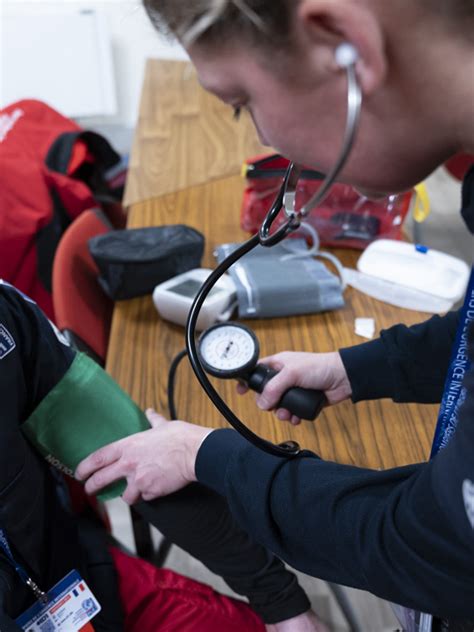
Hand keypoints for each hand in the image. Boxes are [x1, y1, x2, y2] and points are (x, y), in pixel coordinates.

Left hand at [75, 410, 212, 504]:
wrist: (195, 453)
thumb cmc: (180, 438)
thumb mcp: (163, 426)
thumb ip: (153, 421)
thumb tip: (151, 412)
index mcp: (128, 446)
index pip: (98, 458)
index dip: (85, 467)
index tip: (80, 473)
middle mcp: (129, 464)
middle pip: (101, 480)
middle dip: (92, 487)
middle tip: (90, 490)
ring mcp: (139, 480)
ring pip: (124, 495)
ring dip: (129, 494)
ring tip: (135, 491)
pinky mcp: (151, 491)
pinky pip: (145, 498)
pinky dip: (148, 495)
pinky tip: (156, 488)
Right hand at [237, 352, 351, 424]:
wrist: (343, 378)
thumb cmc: (319, 367)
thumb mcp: (292, 373)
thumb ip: (274, 387)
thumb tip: (262, 403)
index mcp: (279, 364)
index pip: (257, 371)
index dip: (248, 380)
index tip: (240, 391)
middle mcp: (285, 377)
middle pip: (267, 393)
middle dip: (268, 403)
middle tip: (272, 406)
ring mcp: (294, 389)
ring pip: (279, 405)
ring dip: (281, 412)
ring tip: (287, 414)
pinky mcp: (304, 401)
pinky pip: (292, 412)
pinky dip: (293, 417)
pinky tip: (297, 418)